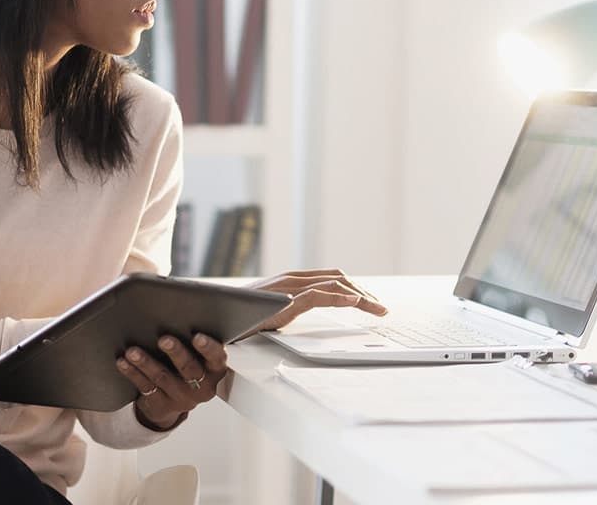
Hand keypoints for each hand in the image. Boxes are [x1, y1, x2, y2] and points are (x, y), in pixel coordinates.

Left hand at [116, 332, 226, 430]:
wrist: (173, 401)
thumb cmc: (187, 368)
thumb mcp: (198, 357)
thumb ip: (193, 339)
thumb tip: (177, 309)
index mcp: (214, 370)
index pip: (217, 358)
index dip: (208, 348)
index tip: (197, 337)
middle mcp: (201, 386)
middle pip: (189, 368)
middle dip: (176, 352)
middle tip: (163, 340)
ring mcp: (181, 398)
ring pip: (162, 377)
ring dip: (146, 362)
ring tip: (133, 351)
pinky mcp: (161, 404)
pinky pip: (145, 387)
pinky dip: (133, 373)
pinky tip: (124, 362)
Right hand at [241, 268, 387, 336]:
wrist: (215, 317)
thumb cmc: (239, 316)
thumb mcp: (271, 310)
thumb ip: (288, 307)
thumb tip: (301, 314)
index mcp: (291, 280)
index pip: (332, 279)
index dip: (355, 289)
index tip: (371, 304)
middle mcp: (292, 279)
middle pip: (339, 279)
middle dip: (364, 292)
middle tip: (381, 309)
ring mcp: (288, 287)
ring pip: (335, 285)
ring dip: (361, 297)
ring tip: (378, 309)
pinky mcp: (284, 300)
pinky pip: (318, 296)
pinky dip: (341, 299)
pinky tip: (356, 304)